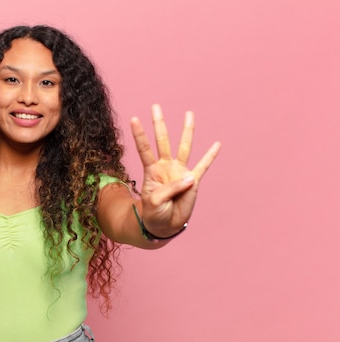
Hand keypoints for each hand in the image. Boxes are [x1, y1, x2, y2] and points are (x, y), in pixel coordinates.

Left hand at [131, 104, 220, 236]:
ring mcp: (180, 172)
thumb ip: (170, 189)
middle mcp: (166, 167)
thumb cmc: (154, 213)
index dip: (139, 135)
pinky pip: (203, 166)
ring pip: (184, 147)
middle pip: (162, 141)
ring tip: (189, 113)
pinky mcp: (193, 181)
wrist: (165, 226)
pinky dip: (210, 156)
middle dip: (159, 123)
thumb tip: (189, 177)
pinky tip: (217, 144)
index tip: (134, 119)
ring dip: (187, 130)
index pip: (144, 149)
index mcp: (152, 171)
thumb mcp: (155, 202)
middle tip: (155, 106)